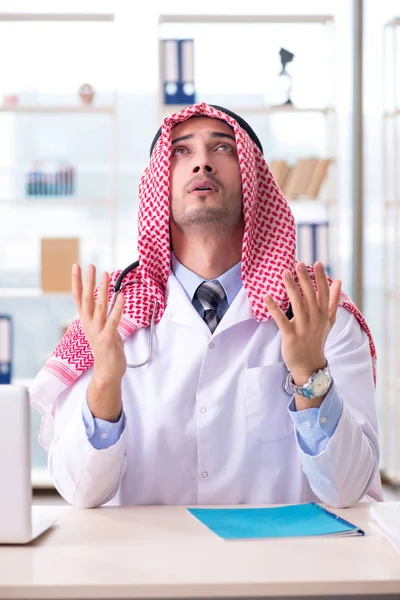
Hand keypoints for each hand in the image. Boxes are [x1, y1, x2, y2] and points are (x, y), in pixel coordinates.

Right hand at [72, 263, 126, 383]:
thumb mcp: (102, 330)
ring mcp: (98, 331)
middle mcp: (89, 325)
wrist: (107, 373)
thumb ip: (102, 317)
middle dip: (87, 281)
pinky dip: (117, 307)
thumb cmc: (107, 351)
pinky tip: (122, 296)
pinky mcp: (108, 338)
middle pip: (86, 299)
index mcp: (86, 322)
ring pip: (100, 306)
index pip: (78, 298)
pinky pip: (113, 320)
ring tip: (105, 274)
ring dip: (103, 289)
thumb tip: (107, 302)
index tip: (75, 267)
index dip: (76, 282)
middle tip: (89, 265)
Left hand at [264, 261, 341, 386]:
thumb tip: (339, 282)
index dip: (321, 278)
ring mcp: (303, 328)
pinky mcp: (291, 336)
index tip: (317, 263)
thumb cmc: (317, 340)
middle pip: (310, 296)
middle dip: (305, 279)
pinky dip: (274, 308)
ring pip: (298, 304)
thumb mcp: (328, 320)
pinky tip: (267, 296)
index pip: (323, 292)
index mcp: (323, 314)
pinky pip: (281, 320)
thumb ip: (332, 300)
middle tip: (298, 263)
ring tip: (284, 273)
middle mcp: (315, 320)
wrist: (310, 365)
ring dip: (291, 288)